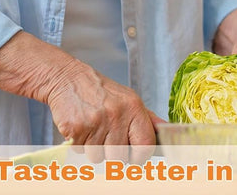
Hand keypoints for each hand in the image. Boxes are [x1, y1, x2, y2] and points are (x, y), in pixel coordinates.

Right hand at [0, 31, 160, 150]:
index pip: (146, 145)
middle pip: (121, 158)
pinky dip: (80, 144)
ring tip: (93, 128)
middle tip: (107, 136)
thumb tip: (169, 132)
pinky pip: (81, 153)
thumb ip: (148, 119)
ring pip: (99, 158)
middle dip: (113, 153)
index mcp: (133, 107)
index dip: (140, 156)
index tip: (134, 155)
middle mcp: (116, 114)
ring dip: (94, 149)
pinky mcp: (76, 129)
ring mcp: (96, 122)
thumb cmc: (101, 92)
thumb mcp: (128, 98)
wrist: (68, 78)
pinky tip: (81, 127)